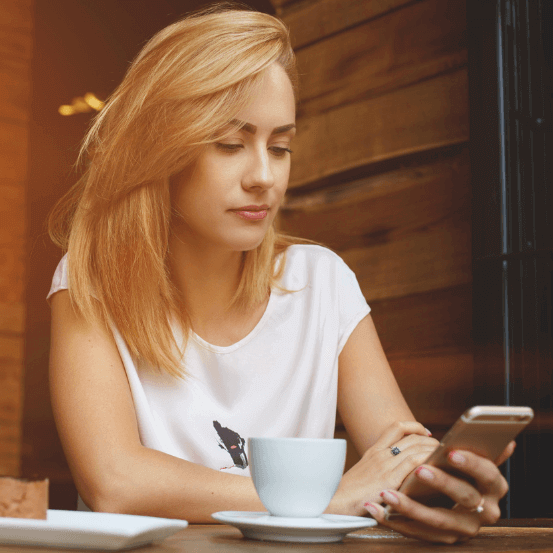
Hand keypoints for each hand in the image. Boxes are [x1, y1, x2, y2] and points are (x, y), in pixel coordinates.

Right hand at [327, 421, 438, 515]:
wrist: (335, 503)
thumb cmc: (350, 494)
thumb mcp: (364, 474)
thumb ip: (380, 468)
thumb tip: (400, 470)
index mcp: (373, 451)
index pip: (396, 427)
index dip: (415, 426)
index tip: (426, 432)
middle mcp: (380, 454)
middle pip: (411, 437)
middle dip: (430, 440)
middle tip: (441, 449)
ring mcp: (384, 465)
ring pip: (416, 448)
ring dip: (433, 450)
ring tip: (443, 457)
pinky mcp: (389, 480)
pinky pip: (414, 463)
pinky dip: (427, 461)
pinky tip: (436, 467)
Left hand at [364, 441, 515, 542]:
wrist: (457, 507)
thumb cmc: (466, 476)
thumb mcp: (478, 466)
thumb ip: (488, 453)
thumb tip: (507, 442)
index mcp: (494, 488)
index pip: (487, 474)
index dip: (471, 464)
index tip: (451, 452)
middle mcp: (483, 512)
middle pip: (464, 497)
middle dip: (441, 482)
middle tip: (419, 470)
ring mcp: (462, 528)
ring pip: (436, 520)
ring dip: (409, 507)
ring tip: (386, 494)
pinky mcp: (441, 538)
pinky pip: (415, 532)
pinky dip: (393, 521)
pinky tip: (375, 510)